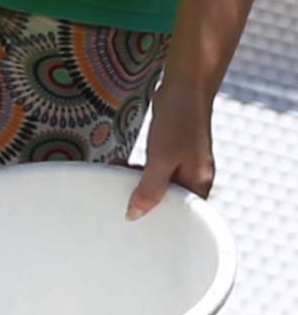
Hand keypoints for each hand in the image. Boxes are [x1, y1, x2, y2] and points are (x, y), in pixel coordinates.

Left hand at [127, 84, 214, 217]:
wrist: (185, 87)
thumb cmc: (179, 121)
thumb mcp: (161, 159)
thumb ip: (149, 188)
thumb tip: (134, 215)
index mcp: (199, 184)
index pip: (183, 216)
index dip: (161, 223)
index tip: (137, 226)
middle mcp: (194, 177)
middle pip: (168, 202)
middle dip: (144, 202)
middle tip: (120, 202)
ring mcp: (184, 164)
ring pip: (158, 185)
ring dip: (136, 183)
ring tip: (116, 176)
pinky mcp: (172, 153)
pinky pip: (154, 170)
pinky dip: (137, 170)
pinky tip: (120, 164)